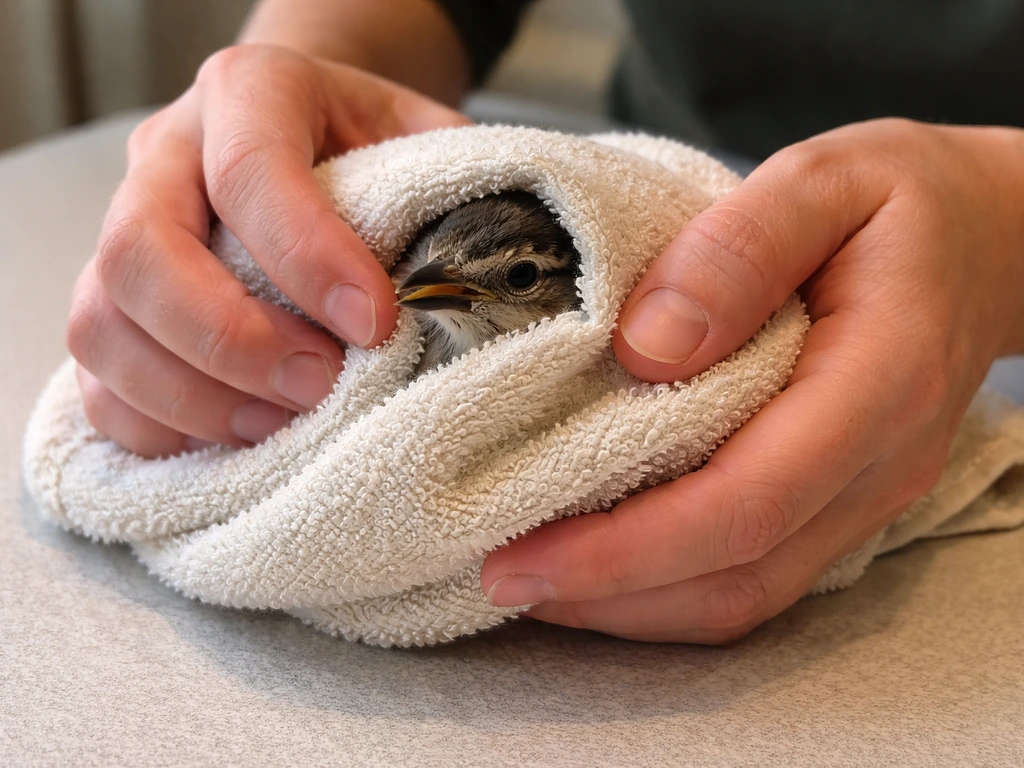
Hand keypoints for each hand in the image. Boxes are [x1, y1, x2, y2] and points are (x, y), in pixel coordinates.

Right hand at [67, 44, 468, 456]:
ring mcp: (124, 231)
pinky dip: (159, 427)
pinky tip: (235, 437)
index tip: (375, 324)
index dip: (308, 258)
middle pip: (140, 252)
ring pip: (102, 325)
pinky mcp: (115, 304)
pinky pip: (97, 382)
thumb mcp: (420, 136)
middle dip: (232, 339)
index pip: (251, 170)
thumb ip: (443, 189)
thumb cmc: (369, 141)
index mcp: (248, 94)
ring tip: (282, 426)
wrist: (311, 127)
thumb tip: (467, 289)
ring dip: (193, 396)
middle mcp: (165, 157)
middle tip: (317, 385)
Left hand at [482, 118, 1023, 641]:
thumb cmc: (901, 200)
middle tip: (499, 577)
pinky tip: (603, 565)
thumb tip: (643, 348)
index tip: (523, 554)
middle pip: (738, 573)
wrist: (984, 237)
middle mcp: (879, 463)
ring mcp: (864, 493)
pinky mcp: (839, 499)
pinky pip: (756, 573)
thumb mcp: (822, 181)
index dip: (627, 547)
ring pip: (746, 594)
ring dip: (633, 605)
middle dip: (610, 593)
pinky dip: (670, 586)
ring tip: (534, 582)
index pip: (745, 501)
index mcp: (880, 381)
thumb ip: (736, 253)